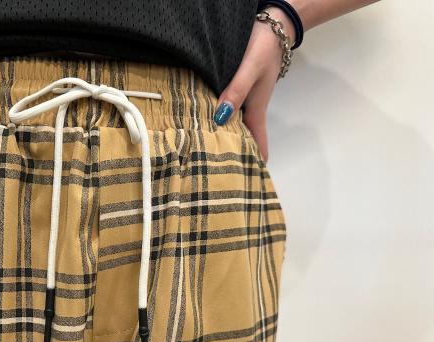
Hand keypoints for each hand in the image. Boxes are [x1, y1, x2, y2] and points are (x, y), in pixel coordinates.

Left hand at [212, 8, 295, 163]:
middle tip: (218, 174)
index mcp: (255, 109)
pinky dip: (219, 120)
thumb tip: (220, 118)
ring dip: (224, 138)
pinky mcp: (237, 88)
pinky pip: (228, 110)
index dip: (254, 161)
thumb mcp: (249, 70)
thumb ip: (235, 92)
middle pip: (242, 138)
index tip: (247, 181)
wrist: (273, 23)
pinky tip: (204, 123)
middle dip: (234, 155)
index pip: (256, 142)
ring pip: (233, 125)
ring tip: (206, 155)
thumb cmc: (263, 47)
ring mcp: (244, 99)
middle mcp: (250, 108)